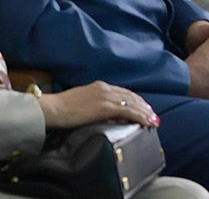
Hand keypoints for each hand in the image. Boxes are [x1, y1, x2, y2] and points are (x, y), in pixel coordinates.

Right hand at [38, 82, 157, 128]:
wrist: (54, 108)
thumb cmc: (62, 108)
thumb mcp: (81, 102)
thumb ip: (94, 105)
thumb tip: (103, 113)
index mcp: (99, 86)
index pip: (122, 92)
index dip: (135, 99)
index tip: (142, 107)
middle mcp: (105, 88)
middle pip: (130, 96)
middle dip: (143, 106)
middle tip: (152, 115)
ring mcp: (106, 97)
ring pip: (133, 103)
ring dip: (145, 112)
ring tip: (153, 120)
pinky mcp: (105, 107)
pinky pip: (128, 111)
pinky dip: (140, 116)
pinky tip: (147, 122)